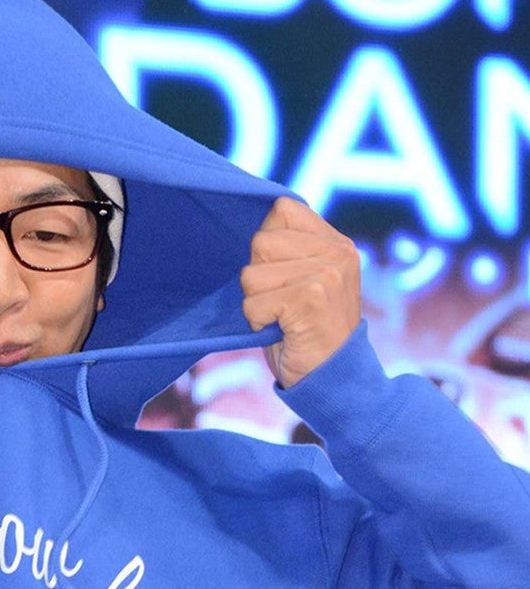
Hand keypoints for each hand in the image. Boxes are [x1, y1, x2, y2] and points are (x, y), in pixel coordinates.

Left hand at [240, 197, 360, 387]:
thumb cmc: (308, 333)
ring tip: (282, 317)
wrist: (334, 379)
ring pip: (252, 274)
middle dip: (259, 278)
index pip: (282, 210)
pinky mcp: (311, 297)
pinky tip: (281, 330)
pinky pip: (253, 303)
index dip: (268, 244)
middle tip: (283, 303)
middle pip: (261, 242)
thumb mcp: (305, 281)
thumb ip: (289, 251)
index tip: (282, 275)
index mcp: (337, 243)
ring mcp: (327, 273)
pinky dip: (257, 322)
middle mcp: (337, 252)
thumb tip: (255, 230)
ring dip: (256, 302)